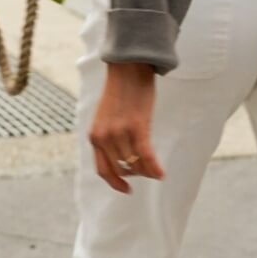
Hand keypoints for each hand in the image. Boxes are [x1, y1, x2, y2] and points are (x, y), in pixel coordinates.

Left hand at [89, 63, 164, 193]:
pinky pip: (146, 157)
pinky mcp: (137, 127)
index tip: (126, 189)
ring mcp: (120, 133)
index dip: (115, 182)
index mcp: (95, 136)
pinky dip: (154, 168)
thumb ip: (108, 136)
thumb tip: (123, 156)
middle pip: (122, 169)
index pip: (102, 169)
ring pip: (135, 165)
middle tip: (147, 172)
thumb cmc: (121, 91)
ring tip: (156, 170)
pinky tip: (162, 174)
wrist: (128, 68)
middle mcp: (104, 137)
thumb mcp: (106, 117)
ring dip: (147, 171)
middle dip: (136, 174)